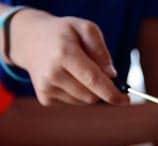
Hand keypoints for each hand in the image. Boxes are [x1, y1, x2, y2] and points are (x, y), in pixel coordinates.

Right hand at [9, 9, 128, 105]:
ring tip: (76, 70)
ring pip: (84, 101)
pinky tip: (67, 77)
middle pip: (92, 96)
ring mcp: (47, 88)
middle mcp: (53, 73)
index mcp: (64, 54)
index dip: (112, 93)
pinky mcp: (45, 98)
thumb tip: (112, 75)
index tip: (126, 101)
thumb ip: (101, 50)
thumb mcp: (85, 29)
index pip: (93, 80)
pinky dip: (77, 93)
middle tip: (96, 71)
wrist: (30, 40)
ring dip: (89, 90)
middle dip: (101, 89)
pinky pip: (74, 103)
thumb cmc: (65, 33)